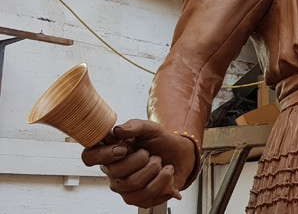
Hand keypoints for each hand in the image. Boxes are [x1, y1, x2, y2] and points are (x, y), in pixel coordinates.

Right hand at [81, 119, 195, 207]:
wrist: (180, 155)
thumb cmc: (160, 141)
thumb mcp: (150, 128)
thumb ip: (135, 126)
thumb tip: (117, 130)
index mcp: (111, 153)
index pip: (89, 157)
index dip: (103, 155)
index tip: (123, 149)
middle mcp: (114, 173)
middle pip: (115, 172)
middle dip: (141, 159)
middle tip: (150, 154)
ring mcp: (125, 188)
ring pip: (132, 185)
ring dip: (154, 169)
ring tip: (160, 162)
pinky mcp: (139, 200)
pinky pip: (145, 196)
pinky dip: (162, 180)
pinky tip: (165, 173)